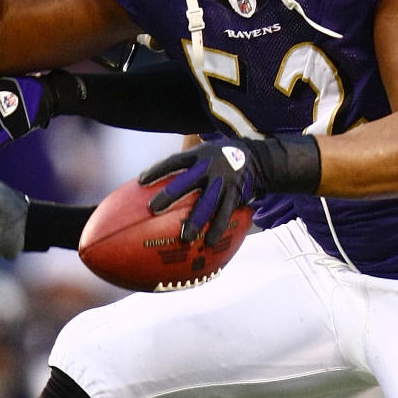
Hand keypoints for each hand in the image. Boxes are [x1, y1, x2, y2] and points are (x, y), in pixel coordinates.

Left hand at [139, 135, 320, 246]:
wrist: (256, 158)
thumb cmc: (220, 159)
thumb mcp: (204, 153)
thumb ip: (186, 166)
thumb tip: (159, 182)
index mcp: (198, 156)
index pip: (174, 162)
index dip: (157, 170)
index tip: (140, 182)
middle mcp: (209, 168)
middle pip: (186, 182)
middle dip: (169, 195)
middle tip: (154, 209)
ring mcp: (223, 182)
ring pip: (206, 203)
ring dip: (195, 221)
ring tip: (185, 237)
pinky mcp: (235, 194)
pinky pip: (224, 214)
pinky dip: (217, 229)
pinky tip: (208, 243)